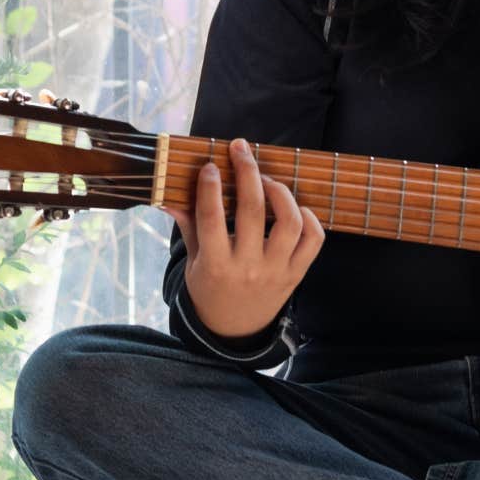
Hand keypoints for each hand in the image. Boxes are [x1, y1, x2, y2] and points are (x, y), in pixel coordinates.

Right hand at [161, 138, 323, 338]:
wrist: (234, 329)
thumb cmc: (210, 288)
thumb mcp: (194, 262)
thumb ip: (187, 226)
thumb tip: (166, 196)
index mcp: (216, 265)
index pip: (212, 218)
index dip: (210, 187)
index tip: (210, 165)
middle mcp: (248, 268)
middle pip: (252, 211)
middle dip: (247, 172)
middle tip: (241, 149)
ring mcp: (276, 271)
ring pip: (289, 223)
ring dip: (281, 192)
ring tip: (267, 179)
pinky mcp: (297, 274)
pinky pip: (313, 241)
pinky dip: (309, 218)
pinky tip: (295, 207)